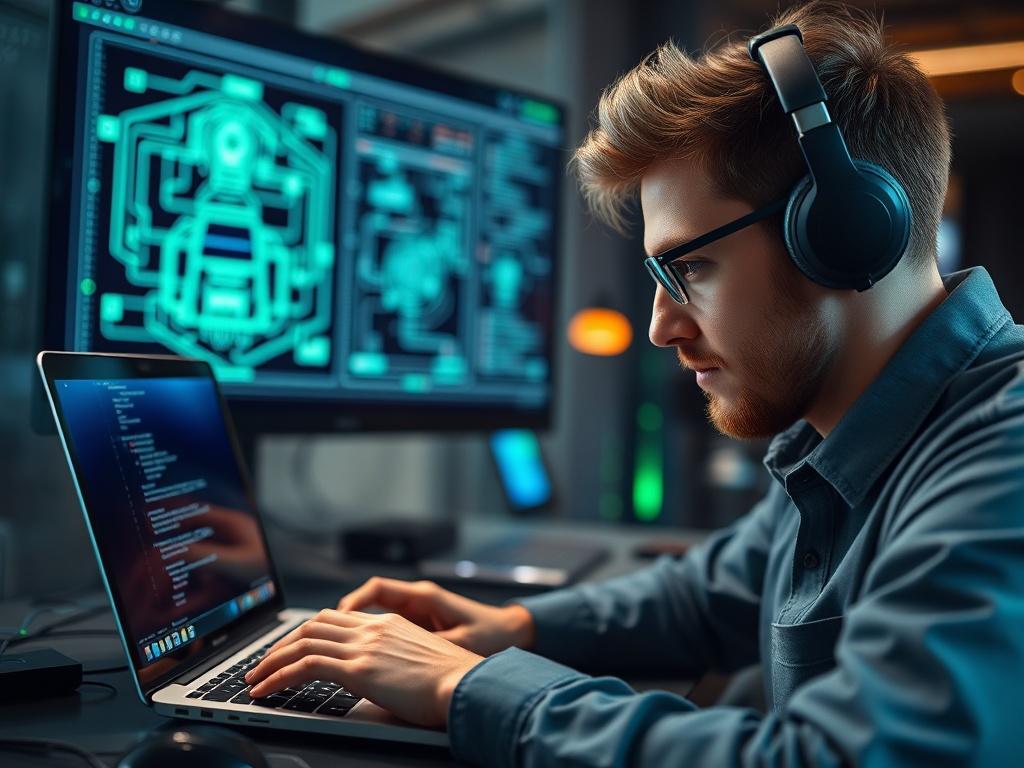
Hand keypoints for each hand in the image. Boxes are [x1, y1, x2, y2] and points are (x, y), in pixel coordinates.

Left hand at [244, 609, 483, 726]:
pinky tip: (264, 690)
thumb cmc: (455, 682)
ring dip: (270, 661)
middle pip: (313, 625)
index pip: (335, 618)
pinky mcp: (357, 668)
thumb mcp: (423, 661)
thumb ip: (398, 661)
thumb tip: (385, 682)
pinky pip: (303, 666)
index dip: (306, 632)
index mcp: (389, 622)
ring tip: (254, 679)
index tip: (291, 648)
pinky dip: (277, 676)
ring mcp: (364, 646)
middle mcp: (373, 627)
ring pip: (302, 642)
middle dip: (282, 644)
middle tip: (264, 663)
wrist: (468, 684)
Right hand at [337, 577, 535, 656]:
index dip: (354, 601)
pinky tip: (359, 658)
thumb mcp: (459, 641)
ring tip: (330, 649)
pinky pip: (385, 629)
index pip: (378, 588)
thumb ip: (429, 644)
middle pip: (368, 602)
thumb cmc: (491, 634)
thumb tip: (397, 654)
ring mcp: (415, 614)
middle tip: (319, 638)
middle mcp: (416, 601)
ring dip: (352, 631)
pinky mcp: (417, 628)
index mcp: (424, 596)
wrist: (511, 633)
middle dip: (342, 619)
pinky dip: (369, 640)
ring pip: (373, 617)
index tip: (339, 618)